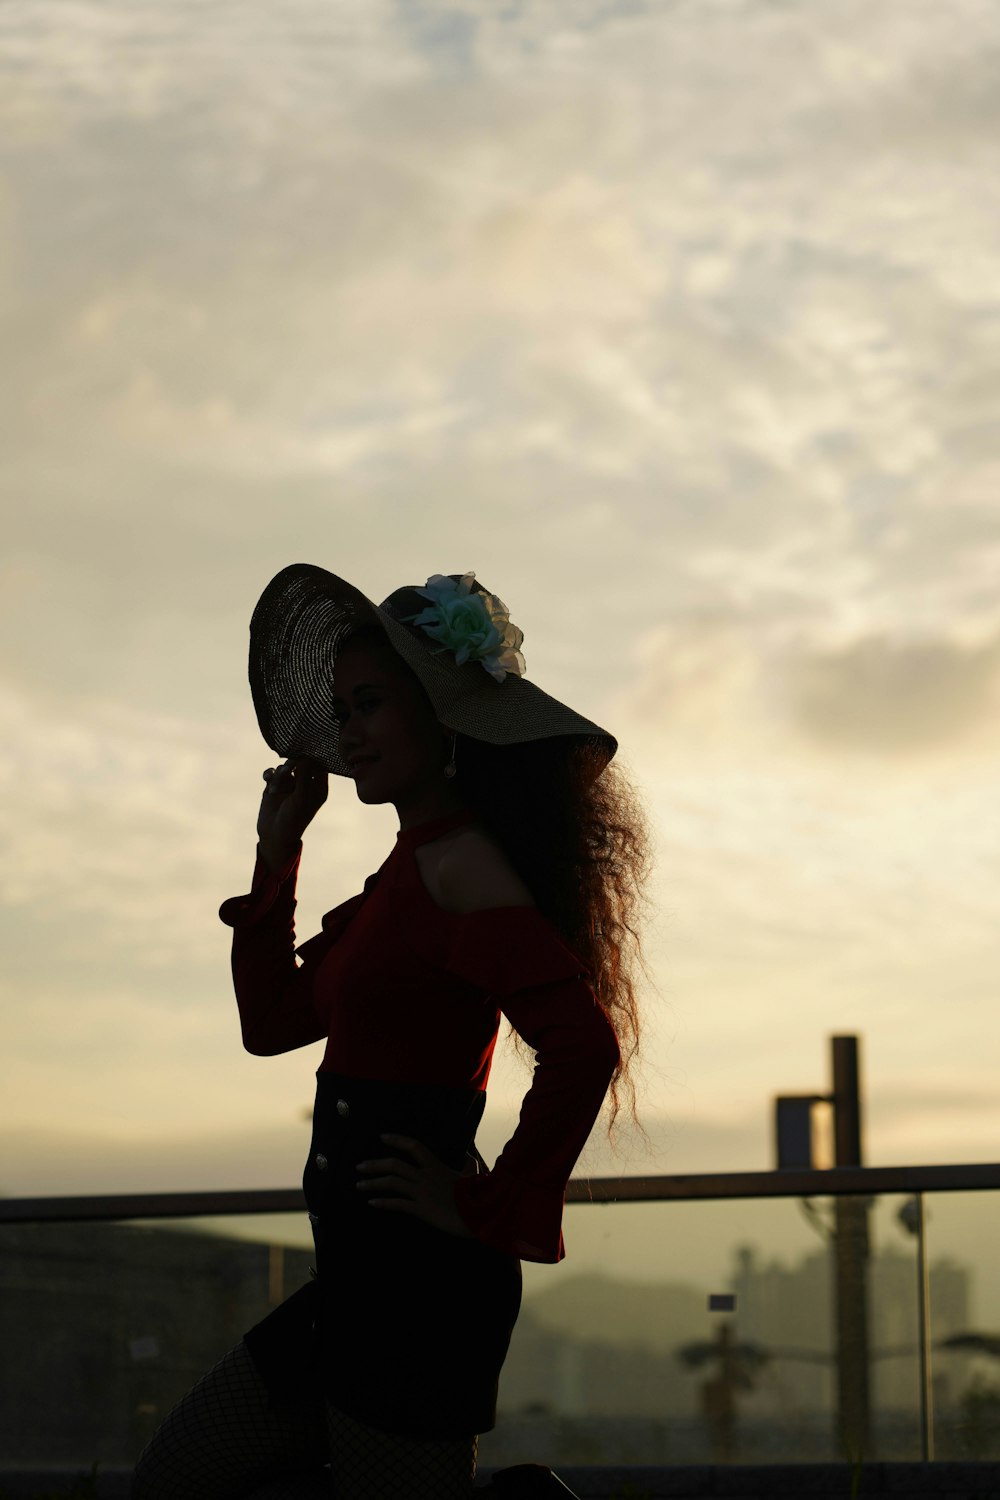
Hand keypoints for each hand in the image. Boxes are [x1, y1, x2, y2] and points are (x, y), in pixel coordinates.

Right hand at [257, 755, 328, 864]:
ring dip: (280, 774)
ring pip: (285, 767)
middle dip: (294, 764)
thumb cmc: (293, 820)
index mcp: (318, 788)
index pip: (319, 766)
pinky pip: (272, 772)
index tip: (305, 754)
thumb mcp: (301, 799)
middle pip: (301, 762)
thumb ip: (304, 777)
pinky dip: (269, 774)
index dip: (313, 757)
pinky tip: (267, 780)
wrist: (274, 836)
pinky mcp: (274, 786)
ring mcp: (289, 784)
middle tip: (289, 770)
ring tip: (276, 788)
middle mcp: (305, 784)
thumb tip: (305, 757)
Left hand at [355, 1134, 475, 1238]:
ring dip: (373, 1183)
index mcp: (436, 1165)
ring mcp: (421, 1192)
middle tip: (359, 1166)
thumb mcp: (472, 1174)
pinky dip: (383, 1203)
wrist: (478, 1213)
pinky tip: (372, 1203)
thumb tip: (469, 1154)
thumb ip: (468, 1164)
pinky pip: (397, 1204)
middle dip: (374, 1164)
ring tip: (359, 1185)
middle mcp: (425, 1176)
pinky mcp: (421, 1209)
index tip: (382, 1137)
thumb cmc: (477, 1193)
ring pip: (391, 1183)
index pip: (413, 1146)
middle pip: (394, 1165)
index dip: (396, 1140)